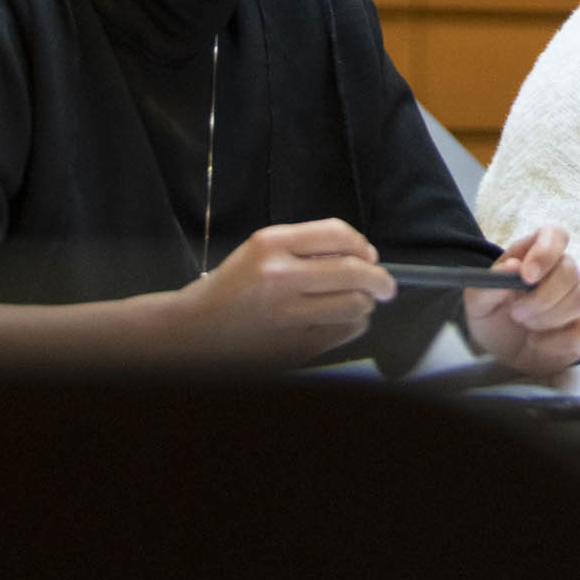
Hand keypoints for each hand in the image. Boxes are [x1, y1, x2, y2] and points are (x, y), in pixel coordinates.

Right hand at [166, 218, 392, 364]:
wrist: (193, 332)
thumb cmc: (231, 288)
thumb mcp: (260, 250)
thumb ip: (306, 246)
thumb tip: (360, 254)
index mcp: (270, 245)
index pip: (337, 234)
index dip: (362, 244)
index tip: (369, 254)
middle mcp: (280, 276)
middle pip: (354, 272)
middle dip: (380, 278)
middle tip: (386, 285)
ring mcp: (287, 314)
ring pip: (355, 305)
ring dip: (366, 304)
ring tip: (361, 303)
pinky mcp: (293, 345)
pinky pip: (344, 332)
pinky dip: (353, 325)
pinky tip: (342, 322)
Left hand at [462, 224, 579, 376]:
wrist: (501, 356)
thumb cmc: (493, 320)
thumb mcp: (477, 303)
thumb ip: (490, 283)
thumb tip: (512, 266)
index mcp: (535, 255)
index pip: (555, 235)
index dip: (546, 251)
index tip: (527, 276)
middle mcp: (561, 272)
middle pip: (570, 270)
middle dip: (541, 297)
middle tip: (516, 313)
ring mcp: (577, 299)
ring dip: (551, 317)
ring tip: (528, 326)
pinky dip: (558, 340)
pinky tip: (539, 343)